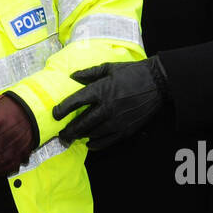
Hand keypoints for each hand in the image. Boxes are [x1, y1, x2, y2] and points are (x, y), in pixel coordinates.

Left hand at [54, 56, 168, 150]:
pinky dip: (96, 144)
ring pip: (93, 133)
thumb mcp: (109, 68)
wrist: (158, 83)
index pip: (76, 102)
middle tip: (61, 134)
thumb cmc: (132, 72)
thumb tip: (73, 76)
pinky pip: (107, 141)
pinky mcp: (126, 129)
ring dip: (81, 137)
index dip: (62, 109)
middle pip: (82, 123)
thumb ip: (89, 73)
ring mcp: (117, 120)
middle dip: (69, 130)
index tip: (55, 114)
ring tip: (72, 138)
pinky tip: (90, 143)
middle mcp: (107, 107)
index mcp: (101, 90)